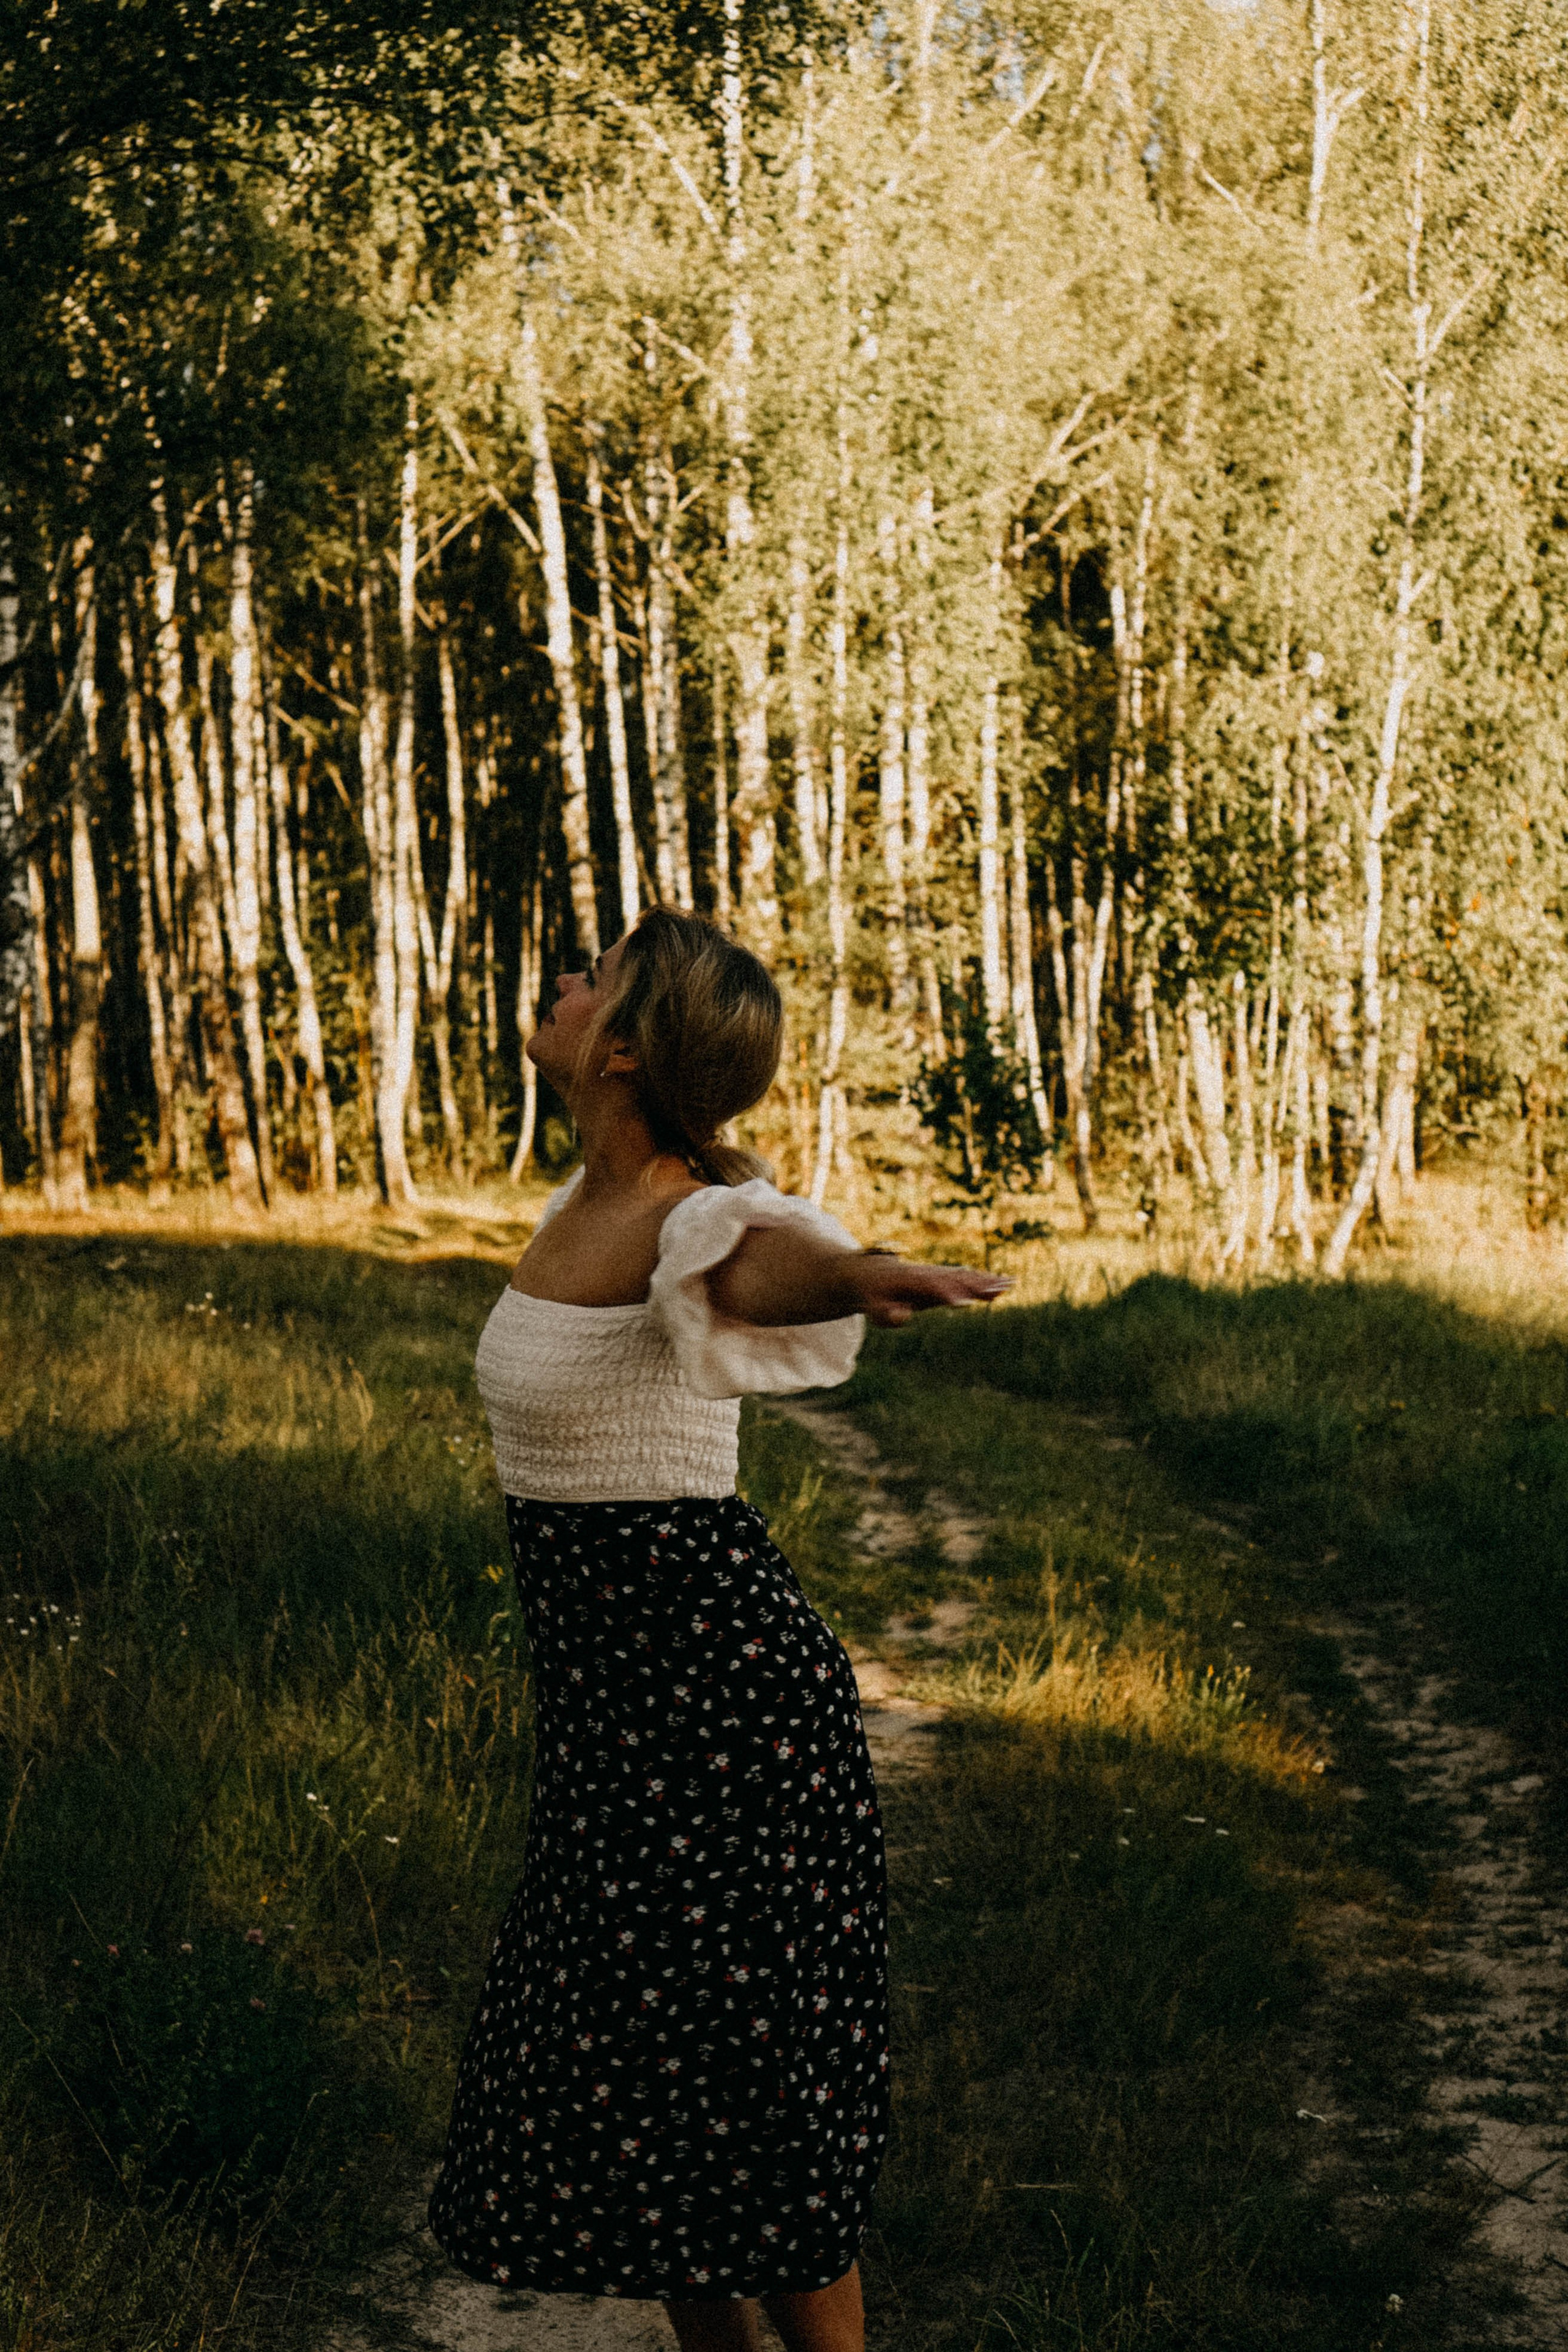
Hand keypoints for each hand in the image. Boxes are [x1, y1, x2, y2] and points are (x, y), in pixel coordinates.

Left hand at [853, 1255, 1011, 1327]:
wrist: (869, 1271)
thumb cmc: (870, 1294)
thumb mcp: (871, 1307)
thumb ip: (884, 1315)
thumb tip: (901, 1316)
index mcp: (910, 1281)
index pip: (931, 1287)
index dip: (947, 1294)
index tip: (963, 1302)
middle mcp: (927, 1274)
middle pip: (955, 1279)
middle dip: (974, 1285)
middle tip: (997, 1291)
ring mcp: (937, 1274)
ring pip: (965, 1277)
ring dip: (986, 1281)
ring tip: (1009, 1284)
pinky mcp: (944, 1278)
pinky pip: (968, 1278)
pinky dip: (986, 1281)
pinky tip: (1006, 1285)